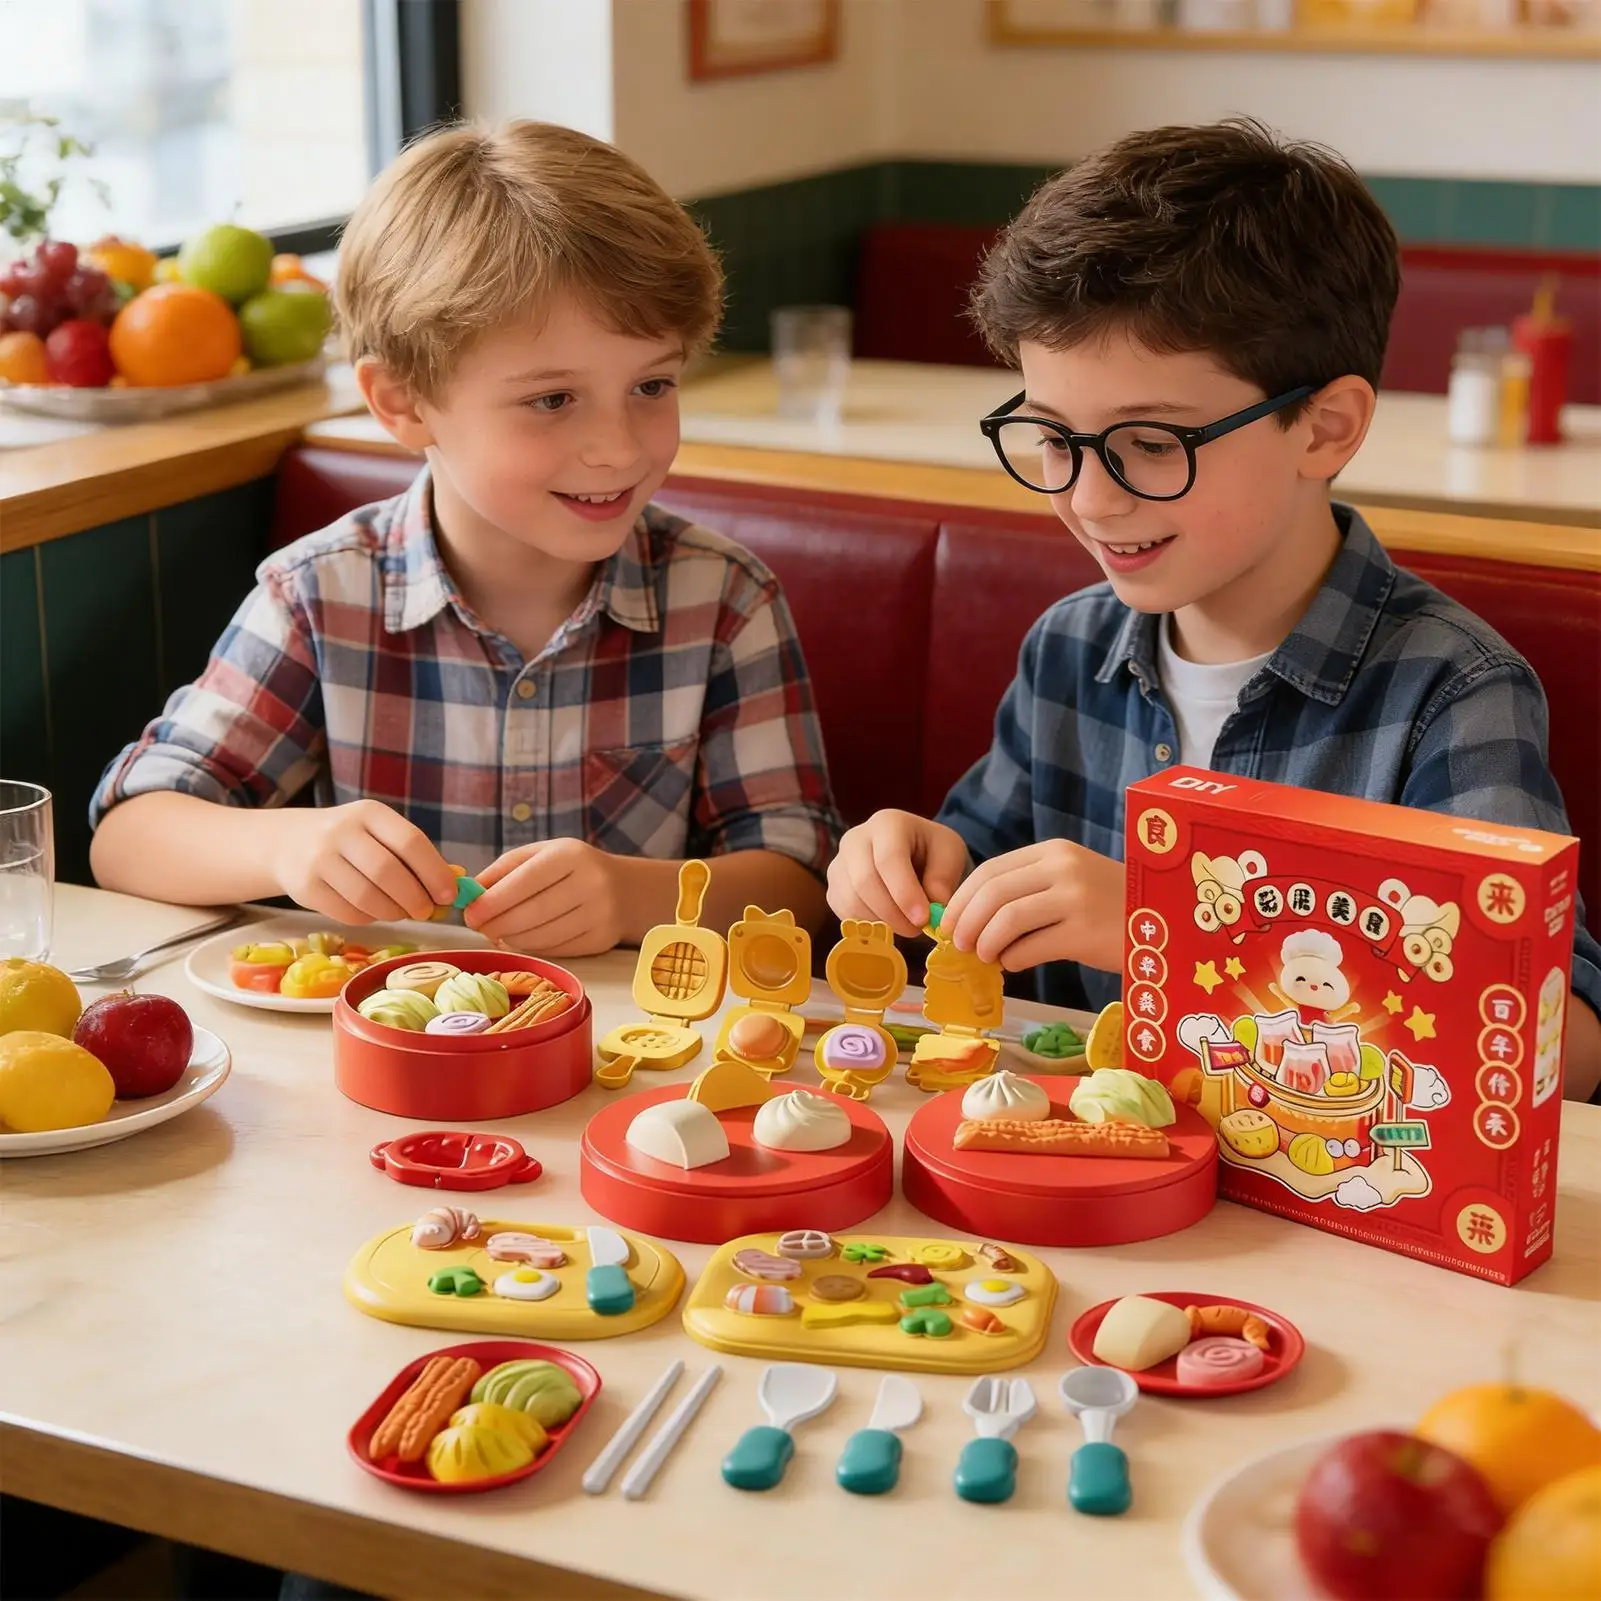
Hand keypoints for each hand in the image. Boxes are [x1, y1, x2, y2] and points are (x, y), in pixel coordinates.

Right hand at [271, 800, 457, 923]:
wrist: (288, 843)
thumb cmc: (351, 841)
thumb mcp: (380, 834)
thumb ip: (414, 855)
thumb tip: (456, 883)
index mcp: (369, 813)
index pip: (410, 841)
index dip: (434, 872)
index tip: (448, 894)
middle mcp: (341, 831)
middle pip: (388, 872)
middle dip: (415, 898)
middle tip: (426, 911)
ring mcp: (319, 859)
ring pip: (367, 897)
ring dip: (393, 912)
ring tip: (401, 912)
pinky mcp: (306, 887)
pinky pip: (348, 912)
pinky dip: (369, 918)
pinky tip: (373, 911)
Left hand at [466, 838, 624, 955]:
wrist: (625, 889)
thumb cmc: (572, 869)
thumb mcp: (541, 855)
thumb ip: (503, 871)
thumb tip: (470, 894)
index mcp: (571, 856)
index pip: (525, 881)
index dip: (493, 901)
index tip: (470, 914)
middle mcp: (590, 883)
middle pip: (532, 913)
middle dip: (498, 925)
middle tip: (480, 928)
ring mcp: (599, 914)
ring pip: (542, 936)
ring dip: (512, 939)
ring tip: (501, 933)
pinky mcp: (601, 939)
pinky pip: (556, 949)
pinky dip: (533, 947)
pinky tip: (524, 939)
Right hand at [826, 809, 970, 937]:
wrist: (911, 852)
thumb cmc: (932, 851)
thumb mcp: (950, 854)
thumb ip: (944, 878)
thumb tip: (933, 908)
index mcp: (887, 823)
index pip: (888, 859)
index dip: (904, 893)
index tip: (923, 919)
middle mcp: (855, 838)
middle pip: (864, 881)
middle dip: (893, 913)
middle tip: (918, 929)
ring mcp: (839, 863)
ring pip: (852, 901)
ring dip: (883, 922)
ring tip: (908, 924)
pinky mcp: (833, 887)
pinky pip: (845, 913)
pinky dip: (869, 924)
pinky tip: (890, 921)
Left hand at [940, 839, 1124, 973]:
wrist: (1167, 924)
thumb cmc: (1112, 908)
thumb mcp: (1071, 882)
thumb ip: (1028, 890)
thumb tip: (972, 918)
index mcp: (1055, 852)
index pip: (991, 869)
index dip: (962, 897)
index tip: (949, 920)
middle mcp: (1064, 868)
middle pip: (993, 892)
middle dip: (966, 921)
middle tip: (958, 944)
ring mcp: (1075, 898)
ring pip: (1007, 919)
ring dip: (985, 943)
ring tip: (984, 956)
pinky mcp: (1084, 932)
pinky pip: (1030, 948)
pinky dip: (1013, 960)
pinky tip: (1014, 965)